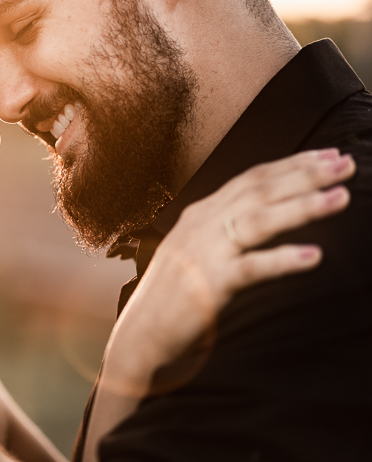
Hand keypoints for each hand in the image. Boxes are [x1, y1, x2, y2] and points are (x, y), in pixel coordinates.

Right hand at [110, 148, 354, 392]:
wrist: (140, 331)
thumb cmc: (172, 294)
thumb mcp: (195, 249)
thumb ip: (223, 229)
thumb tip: (263, 215)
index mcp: (201, 214)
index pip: (251, 179)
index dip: (291, 164)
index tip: (327, 155)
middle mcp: (202, 225)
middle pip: (260, 191)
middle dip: (305, 175)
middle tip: (345, 164)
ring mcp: (205, 252)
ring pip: (259, 220)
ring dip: (302, 207)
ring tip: (340, 197)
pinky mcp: (209, 284)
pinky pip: (252, 268)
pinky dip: (283, 260)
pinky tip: (314, 256)